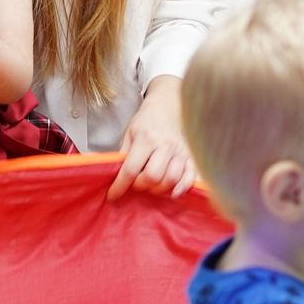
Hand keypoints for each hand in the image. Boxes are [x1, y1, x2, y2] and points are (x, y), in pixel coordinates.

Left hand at [109, 78, 195, 198]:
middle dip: (141, 185)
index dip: (120, 186)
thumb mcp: (129, 134)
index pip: (131, 169)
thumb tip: (113, 177)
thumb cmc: (145, 122)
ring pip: (170, 179)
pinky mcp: (190, 156)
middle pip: (152, 177)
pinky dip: (182, 187)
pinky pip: (190, 177)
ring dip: (158, 188)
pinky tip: (173, 192)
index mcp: (146, 139)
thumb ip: (123, 155)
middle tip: (137, 182)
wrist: (167, 107)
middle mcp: (165, 145)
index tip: (113, 195)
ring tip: (151, 184)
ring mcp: (180, 151)